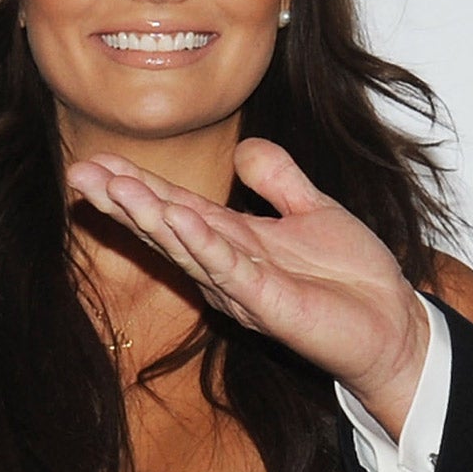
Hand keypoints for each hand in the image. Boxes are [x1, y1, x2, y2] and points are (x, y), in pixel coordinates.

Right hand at [66, 138, 429, 432]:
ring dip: (151, 217)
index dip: (137, 185)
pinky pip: (229, 270)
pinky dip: (202, 244)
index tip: (94, 161)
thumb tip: (243, 147)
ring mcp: (245, 288)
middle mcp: (229, 265)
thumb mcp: (313, 211)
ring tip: (114, 189)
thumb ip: (278, 179)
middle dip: (124, 201)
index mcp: (235, 241)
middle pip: (167, 227)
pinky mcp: (269, 304)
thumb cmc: (351, 278)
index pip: (176, 207)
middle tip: (79, 173)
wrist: (393, 324)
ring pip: (187, 247)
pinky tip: (177, 219)